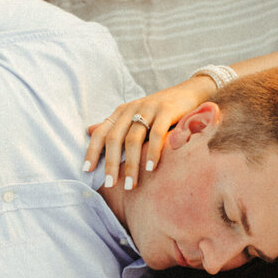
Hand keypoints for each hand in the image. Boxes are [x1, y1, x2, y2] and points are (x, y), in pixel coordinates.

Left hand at [84, 76, 214, 190]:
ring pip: (133, 139)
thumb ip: (114, 125)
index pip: (101, 132)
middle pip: (115, 138)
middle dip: (111, 163)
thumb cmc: (160, 110)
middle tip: (110, 184)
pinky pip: (156, 134)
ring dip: (131, 164)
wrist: (189, 93)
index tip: (87, 171)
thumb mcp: (134, 115)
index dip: (92, 151)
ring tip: (131, 184)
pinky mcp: (166, 111)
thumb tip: (89, 131)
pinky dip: (152, 152)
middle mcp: (132, 109)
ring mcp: (149, 109)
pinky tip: (151, 169)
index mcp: (121, 112)